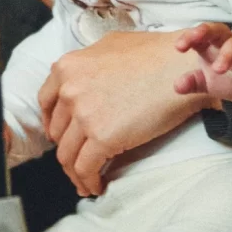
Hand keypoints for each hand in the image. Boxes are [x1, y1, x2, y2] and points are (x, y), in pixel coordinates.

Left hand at [38, 30, 212, 197]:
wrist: (184, 67)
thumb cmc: (156, 54)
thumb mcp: (111, 45)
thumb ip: (90, 62)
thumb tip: (87, 76)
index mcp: (67, 68)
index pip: (46, 102)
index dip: (52, 122)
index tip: (60, 134)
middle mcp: (68, 90)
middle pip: (57, 131)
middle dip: (66, 147)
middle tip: (79, 158)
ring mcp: (83, 114)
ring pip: (67, 154)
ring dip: (74, 172)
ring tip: (86, 181)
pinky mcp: (102, 137)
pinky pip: (85, 167)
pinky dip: (87, 181)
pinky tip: (97, 186)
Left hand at [175, 23, 231, 102]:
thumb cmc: (229, 78)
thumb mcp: (208, 82)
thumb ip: (193, 82)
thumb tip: (177, 87)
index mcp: (213, 44)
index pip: (200, 34)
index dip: (189, 36)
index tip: (179, 47)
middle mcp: (231, 43)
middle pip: (219, 30)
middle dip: (206, 32)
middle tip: (196, 42)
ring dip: (227, 54)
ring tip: (217, 70)